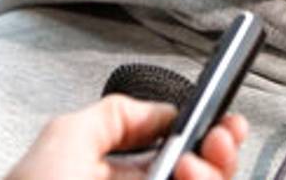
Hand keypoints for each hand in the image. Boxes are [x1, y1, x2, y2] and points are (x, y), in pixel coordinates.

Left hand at [6, 94, 248, 179]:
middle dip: (219, 153)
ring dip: (211, 173)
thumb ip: (115, 114)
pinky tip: (187, 177)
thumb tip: (163, 111)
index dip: (204, 137)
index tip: (221, 124)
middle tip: (216, 141)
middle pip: (201, 177)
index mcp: (114, 179)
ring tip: (191, 164)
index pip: (174, 156)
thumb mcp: (65, 139)